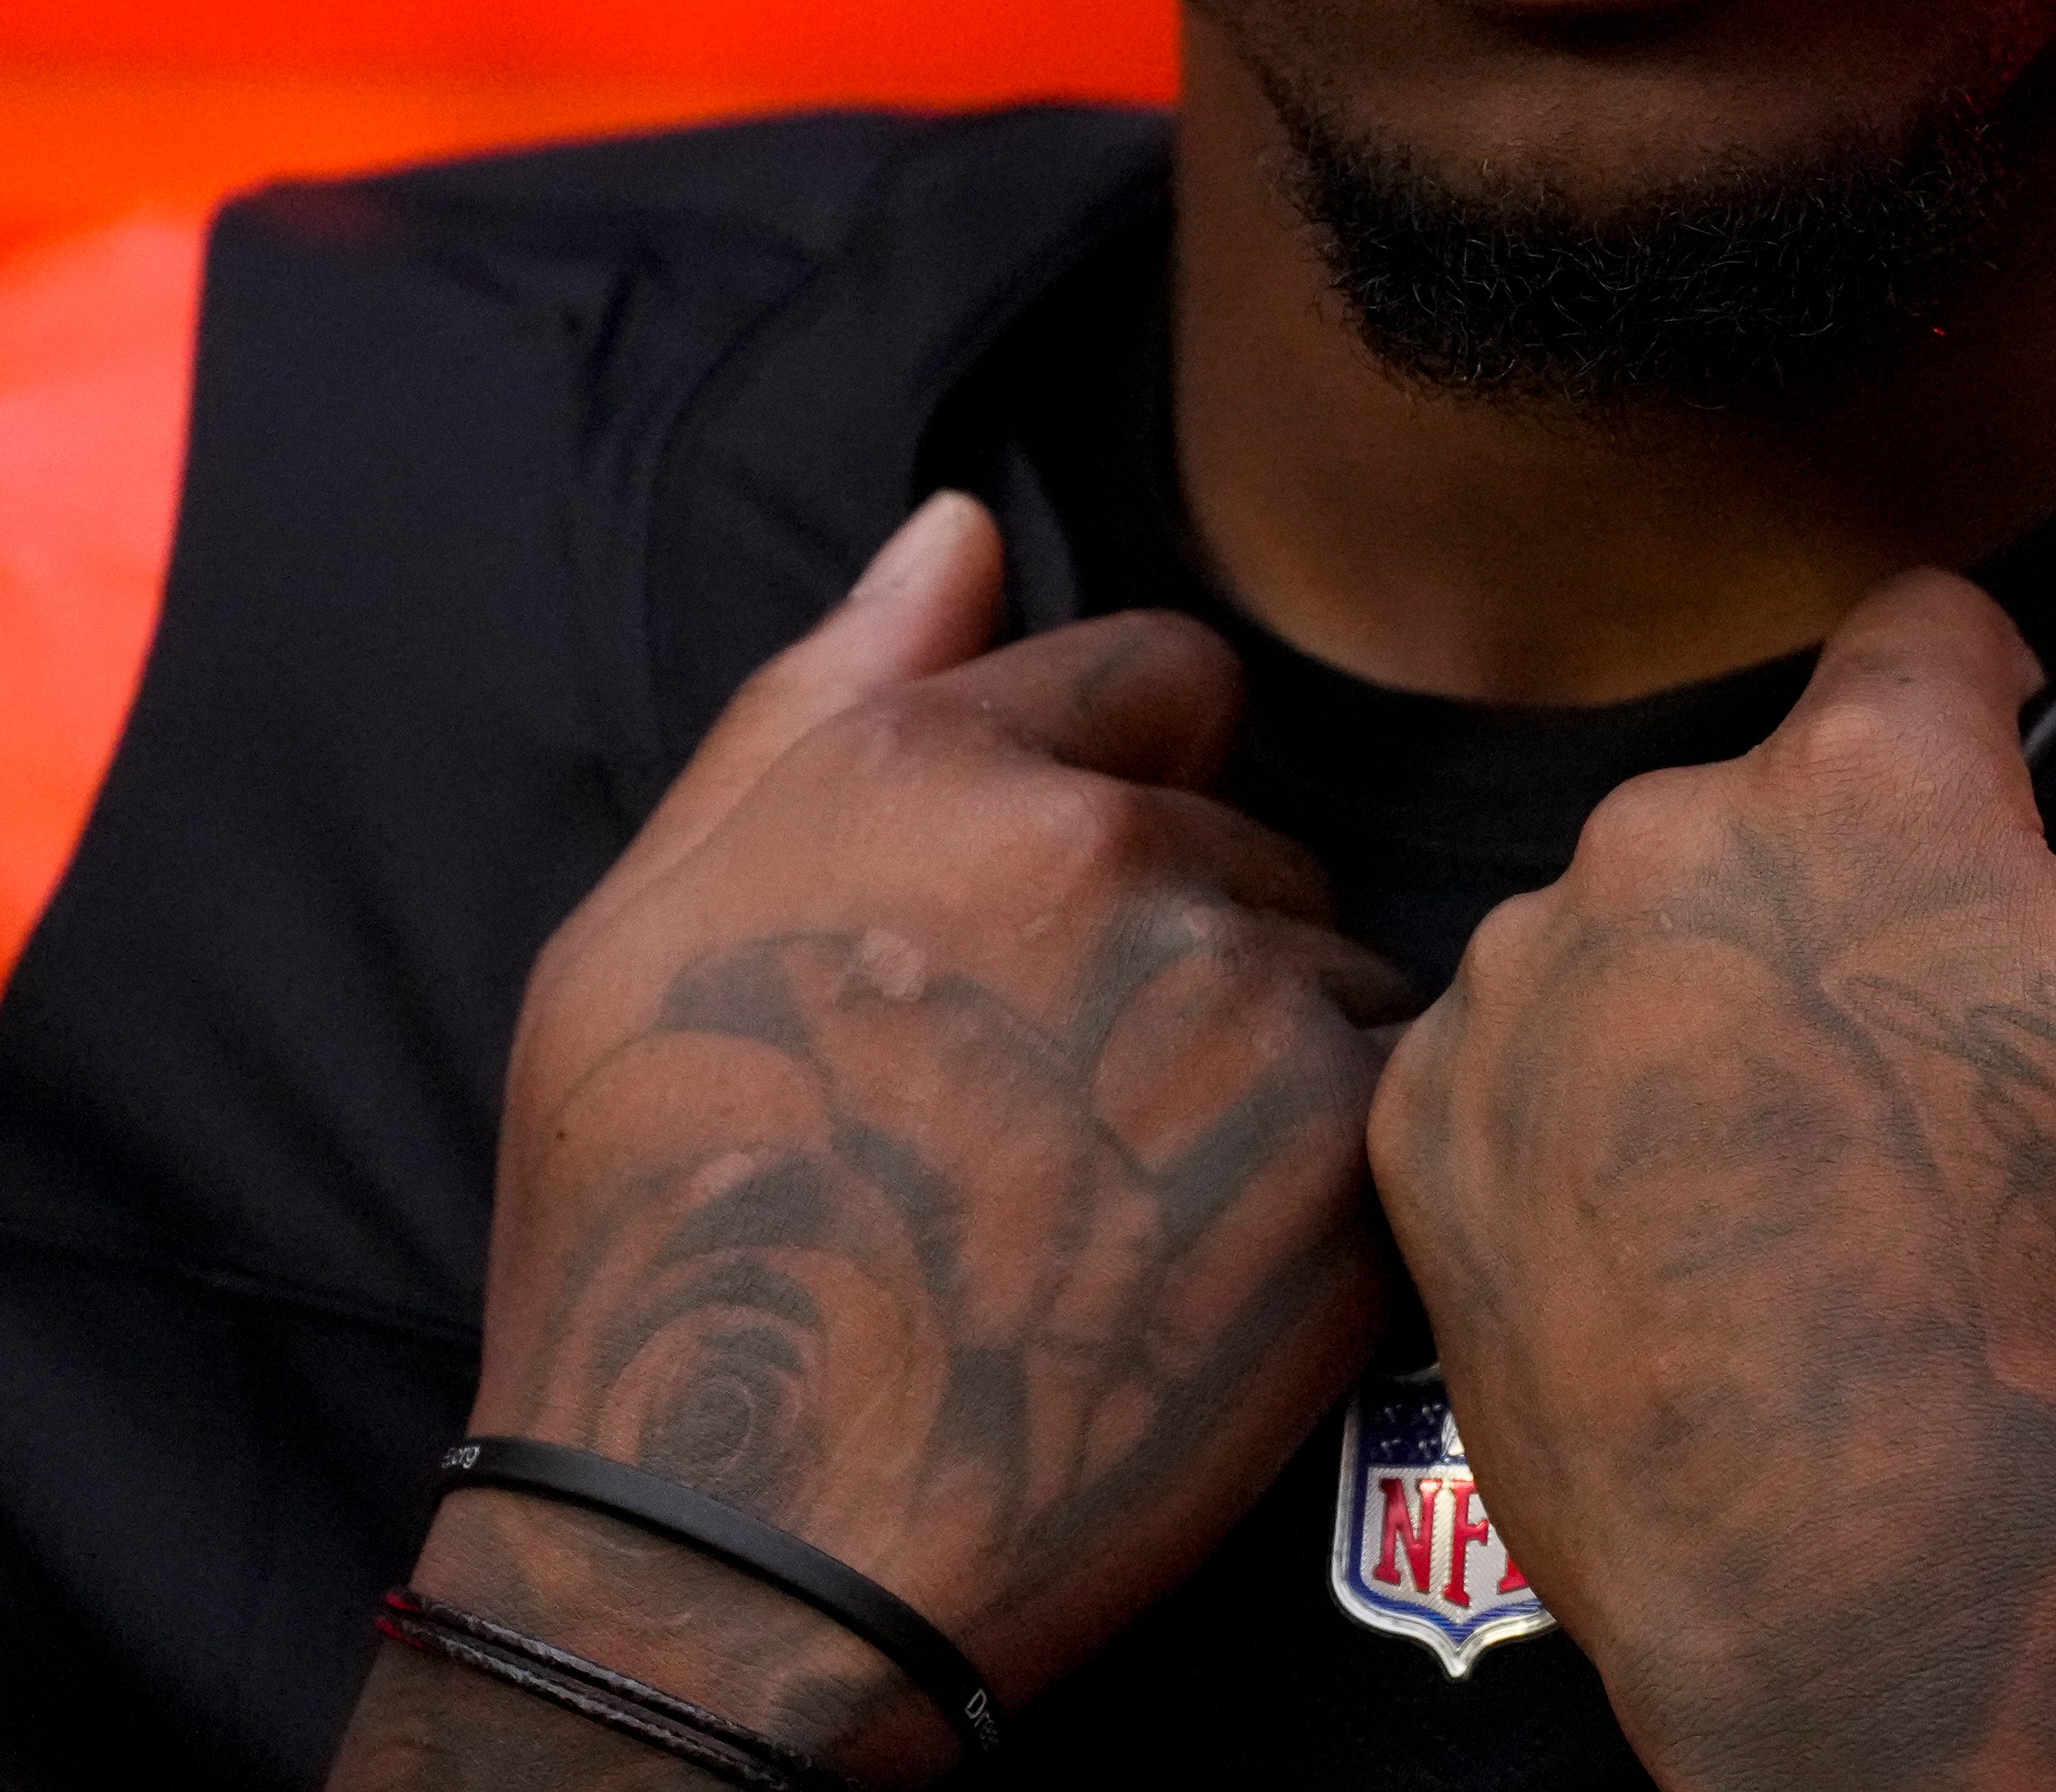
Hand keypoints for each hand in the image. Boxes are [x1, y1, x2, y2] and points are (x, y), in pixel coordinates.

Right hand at [360, 493, 1405, 1786]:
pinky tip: (1204, 1259)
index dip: (1115, 783)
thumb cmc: (660, 1217)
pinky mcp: (1345, 1175)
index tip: (1050, 922)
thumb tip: (963, 523)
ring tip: (1115, 1198)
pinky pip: (1397, 1099)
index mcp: (945, 766)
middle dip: (1180, 932)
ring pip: (1331, 968)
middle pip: (1248, 834)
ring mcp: (1245, 1014)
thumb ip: (834, 687)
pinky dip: (1329, 1167)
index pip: (1160, 675)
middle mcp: (1112, 854)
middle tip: (1049, 1102)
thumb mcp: (658, 907)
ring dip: (1262, 1050)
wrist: (735, 1532)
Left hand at [1367, 444, 2055, 1791]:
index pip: (1931, 645)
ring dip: (1717, 1001)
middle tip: (1944, 1102)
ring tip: (1820, 1192)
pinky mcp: (1420, 1127)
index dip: (2006, 753)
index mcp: (1863, 782)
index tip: (2032, 904)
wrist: (1893, 1627)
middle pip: (1781, 798)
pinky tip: (1692, 1241)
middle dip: (1860, 899)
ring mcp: (1513, 985)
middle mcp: (1652, 836)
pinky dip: (1593, 1115)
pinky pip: (1517, 1047)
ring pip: (1641, 919)